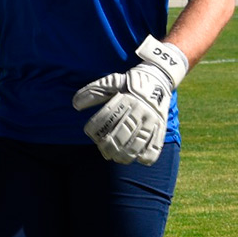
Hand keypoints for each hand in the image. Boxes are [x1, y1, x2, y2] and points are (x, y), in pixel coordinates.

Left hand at [72, 36, 188, 165]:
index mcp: (127, 97)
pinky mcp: (162, 127)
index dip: (96, 126)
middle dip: (110, 145)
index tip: (89, 132)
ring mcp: (153, 120)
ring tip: (116, 158)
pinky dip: (147, 156)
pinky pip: (156, 145)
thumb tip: (75, 104)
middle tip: (103, 151)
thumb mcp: (112, 82)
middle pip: (124, 132)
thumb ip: (94, 93)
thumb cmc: (129, 82)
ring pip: (139, 142)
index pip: (108, 115)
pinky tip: (138, 159)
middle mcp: (140, 109)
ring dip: (126, 154)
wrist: (158, 77)